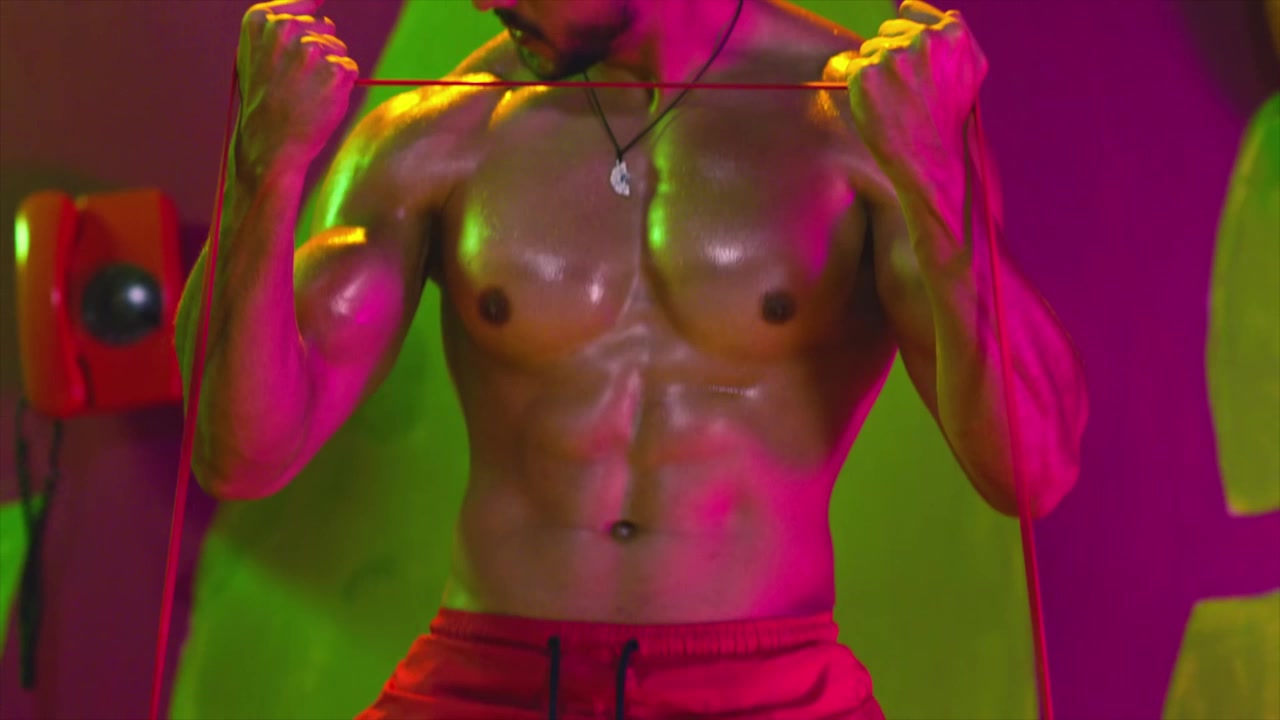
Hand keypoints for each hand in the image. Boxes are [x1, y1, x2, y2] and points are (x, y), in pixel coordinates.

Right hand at [235, 0, 357, 174]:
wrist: (270, 143)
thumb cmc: (263, 100)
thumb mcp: (255, 57)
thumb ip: (279, 27)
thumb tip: (320, 7)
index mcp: (259, 21)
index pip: (301, 4)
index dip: (307, 20)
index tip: (302, 47)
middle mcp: (285, 29)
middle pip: (323, 25)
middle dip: (318, 49)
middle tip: (297, 80)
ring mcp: (312, 49)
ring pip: (337, 47)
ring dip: (330, 68)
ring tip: (307, 91)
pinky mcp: (336, 69)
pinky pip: (349, 66)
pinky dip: (342, 84)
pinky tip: (320, 99)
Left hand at [838, 1, 986, 181]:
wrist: (933, 162)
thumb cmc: (951, 121)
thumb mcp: (972, 70)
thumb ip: (956, 35)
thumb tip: (924, 11)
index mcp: (953, 33)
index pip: (910, 12)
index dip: (904, 35)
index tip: (906, 59)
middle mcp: (923, 39)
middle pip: (886, 33)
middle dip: (890, 57)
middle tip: (905, 93)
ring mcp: (893, 56)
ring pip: (868, 51)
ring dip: (874, 73)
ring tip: (895, 103)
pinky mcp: (867, 74)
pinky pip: (852, 69)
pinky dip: (860, 88)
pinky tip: (880, 108)